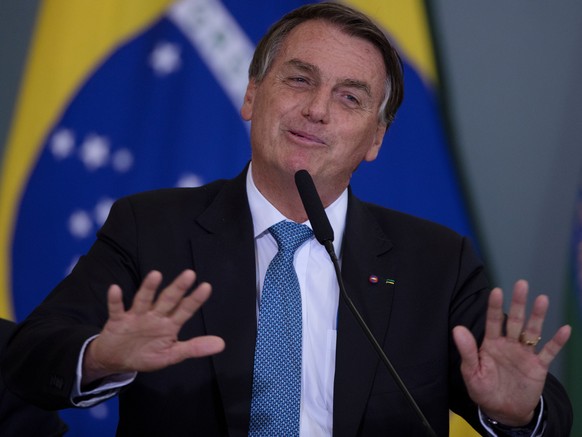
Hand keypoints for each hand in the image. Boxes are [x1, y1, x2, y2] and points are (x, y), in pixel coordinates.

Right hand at [82, 270, 224, 384]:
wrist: (116, 360)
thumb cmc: (147, 354)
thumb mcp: (171, 354)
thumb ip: (194, 348)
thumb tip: (221, 344)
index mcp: (169, 324)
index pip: (185, 310)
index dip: (195, 300)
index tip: (206, 287)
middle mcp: (155, 316)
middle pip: (168, 300)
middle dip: (178, 288)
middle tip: (190, 274)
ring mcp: (136, 316)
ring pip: (144, 300)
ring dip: (149, 288)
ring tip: (156, 275)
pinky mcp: (117, 321)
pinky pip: (116, 309)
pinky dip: (115, 300)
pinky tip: (115, 289)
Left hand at [453, 280, 570, 425]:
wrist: (503, 411)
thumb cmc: (484, 389)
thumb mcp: (471, 372)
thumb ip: (467, 350)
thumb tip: (457, 329)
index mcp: (491, 343)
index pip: (492, 321)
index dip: (494, 306)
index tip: (496, 291)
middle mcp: (508, 344)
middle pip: (514, 320)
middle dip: (518, 303)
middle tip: (521, 284)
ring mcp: (524, 353)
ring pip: (532, 331)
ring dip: (537, 316)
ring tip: (542, 299)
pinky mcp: (538, 366)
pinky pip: (549, 351)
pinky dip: (557, 341)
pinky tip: (565, 329)